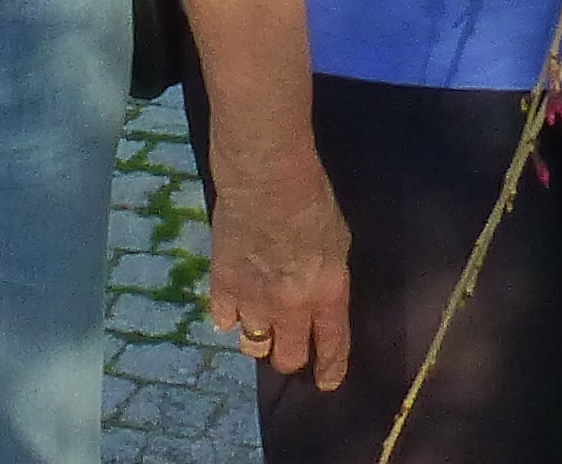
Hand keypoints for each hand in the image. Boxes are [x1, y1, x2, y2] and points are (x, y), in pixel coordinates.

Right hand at [205, 145, 355, 390]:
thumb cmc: (312, 200)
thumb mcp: (338, 244)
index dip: (330, 370)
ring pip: (253, 346)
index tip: (326, 381)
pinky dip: (229, 317)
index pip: (331, 348)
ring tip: (260, 324)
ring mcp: (253, 300)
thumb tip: (320, 302)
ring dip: (259, 339)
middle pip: (288, 358)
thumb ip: (329, 281)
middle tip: (289, 347)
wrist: (266, 179)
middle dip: (290, 358)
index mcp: (327, 295)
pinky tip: (234, 304)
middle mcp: (290, 308)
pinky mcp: (223, 286)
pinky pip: (223, 321)